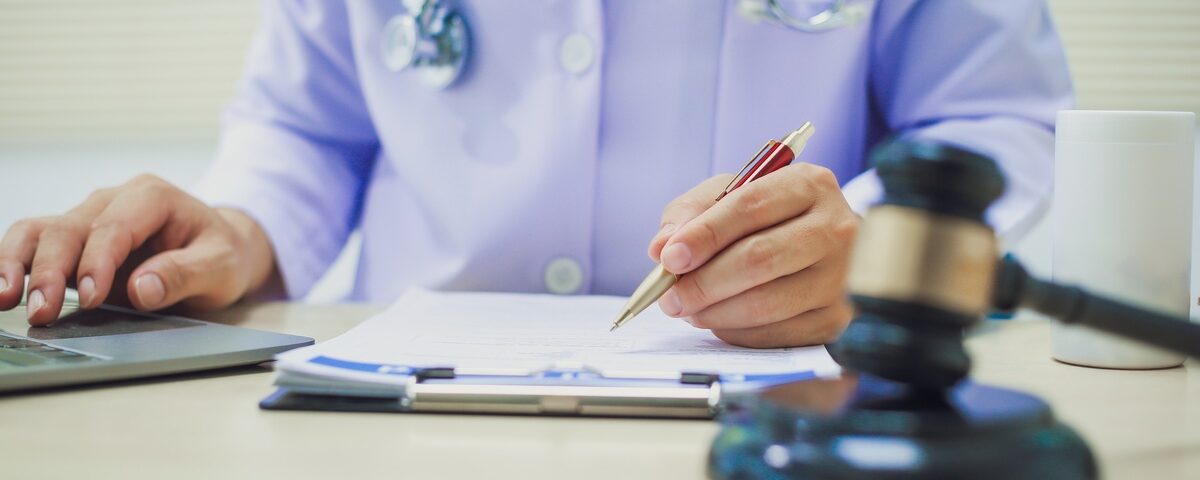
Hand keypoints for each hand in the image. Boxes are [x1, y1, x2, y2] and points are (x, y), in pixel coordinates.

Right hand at [0, 175, 277, 325]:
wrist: (222, 248)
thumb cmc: (222, 254)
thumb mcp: (222, 266)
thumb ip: (185, 275)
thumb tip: (140, 289)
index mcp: (151, 197)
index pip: (112, 227)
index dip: (95, 263)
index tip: (88, 298)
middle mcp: (113, 200)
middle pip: (68, 228)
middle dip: (49, 270)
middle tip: (41, 313)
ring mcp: (89, 218)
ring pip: (40, 231)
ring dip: (18, 265)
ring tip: (6, 301)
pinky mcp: (76, 241)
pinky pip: (35, 244)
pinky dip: (13, 265)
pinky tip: (3, 292)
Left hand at [648, 164, 858, 347]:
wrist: (828, 249)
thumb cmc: (771, 219)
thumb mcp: (732, 195)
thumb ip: (693, 212)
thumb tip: (662, 249)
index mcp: (809, 185)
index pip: (750, 207)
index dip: (704, 235)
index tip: (669, 259)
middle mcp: (836, 228)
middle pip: (759, 259)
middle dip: (703, 282)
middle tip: (670, 297)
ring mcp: (842, 277)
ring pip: (765, 304)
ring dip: (714, 312)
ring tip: (688, 309)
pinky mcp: (838, 319)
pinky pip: (775, 334)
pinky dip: (736, 332)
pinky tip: (720, 320)